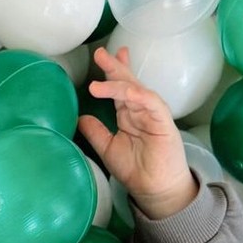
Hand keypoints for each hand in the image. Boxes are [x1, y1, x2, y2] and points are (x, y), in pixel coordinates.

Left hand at [78, 46, 198, 219]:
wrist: (154, 189)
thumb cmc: (135, 169)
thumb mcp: (107, 148)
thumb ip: (95, 132)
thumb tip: (80, 117)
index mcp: (129, 114)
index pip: (119, 88)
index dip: (112, 72)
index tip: (100, 57)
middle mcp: (141, 110)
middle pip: (127, 83)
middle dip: (115, 67)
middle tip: (100, 53)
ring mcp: (153, 114)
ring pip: (136, 90)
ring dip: (119, 82)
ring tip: (99, 79)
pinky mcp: (163, 121)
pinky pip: (151, 102)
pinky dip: (138, 95)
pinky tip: (125, 91)